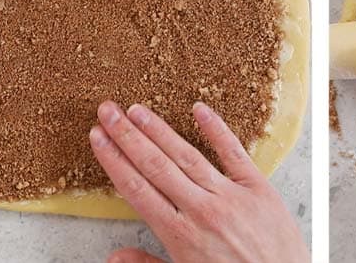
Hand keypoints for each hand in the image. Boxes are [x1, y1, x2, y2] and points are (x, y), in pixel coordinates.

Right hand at [89, 101, 306, 262]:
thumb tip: (113, 256)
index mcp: (180, 236)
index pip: (137, 190)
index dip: (114, 161)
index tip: (97, 139)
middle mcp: (202, 211)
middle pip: (156, 165)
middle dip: (128, 136)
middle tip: (108, 110)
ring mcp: (230, 196)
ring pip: (187, 155)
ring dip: (159, 130)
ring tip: (137, 109)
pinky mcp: (258, 188)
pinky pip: (234, 152)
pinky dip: (217, 129)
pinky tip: (199, 108)